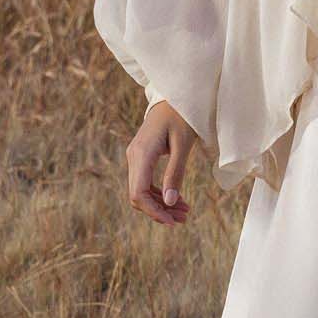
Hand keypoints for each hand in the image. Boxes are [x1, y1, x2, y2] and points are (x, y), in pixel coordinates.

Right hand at [128, 100, 198, 225]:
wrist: (176, 95)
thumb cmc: (183, 115)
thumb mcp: (183, 144)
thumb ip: (175, 173)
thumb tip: (168, 202)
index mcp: (142, 154)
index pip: (139, 193)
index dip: (154, 211)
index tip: (172, 222)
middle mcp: (134, 156)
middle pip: (138, 195)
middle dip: (159, 211)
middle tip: (183, 219)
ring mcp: (136, 157)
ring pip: (141, 191)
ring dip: (160, 204)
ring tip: (184, 212)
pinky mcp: (142, 157)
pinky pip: (145, 182)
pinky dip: (159, 193)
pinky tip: (176, 199)